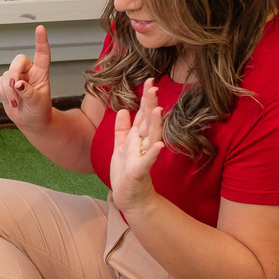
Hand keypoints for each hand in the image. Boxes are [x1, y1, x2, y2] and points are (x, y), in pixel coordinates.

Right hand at [0, 24, 53, 131]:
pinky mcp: (4, 84)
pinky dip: (3, 94)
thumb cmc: (39, 111)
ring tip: (17, 103)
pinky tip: (11, 100)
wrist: (30, 121)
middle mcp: (28, 71)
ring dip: (8, 91)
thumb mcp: (39, 103)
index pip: (42, 54)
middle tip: (14, 87)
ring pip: (6, 75)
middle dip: (13, 73)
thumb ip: (29, 93)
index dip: (41, 41)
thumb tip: (17, 83)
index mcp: (42, 72)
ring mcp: (15, 76)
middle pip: (18, 61)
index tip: (40, 28)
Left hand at [109, 78, 163, 210]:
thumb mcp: (120, 148)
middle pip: (148, 122)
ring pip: (149, 138)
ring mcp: (142, 158)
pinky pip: (146, 162)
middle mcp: (142, 146)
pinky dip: (151, 153)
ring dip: (154, 124)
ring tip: (157, 110)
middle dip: (150, 105)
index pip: (142, 115)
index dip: (145, 99)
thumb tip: (123, 110)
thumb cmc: (126, 174)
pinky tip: (158, 145)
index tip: (149, 80)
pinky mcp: (139, 172)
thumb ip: (122, 130)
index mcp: (137, 139)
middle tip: (153, 86)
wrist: (130, 198)